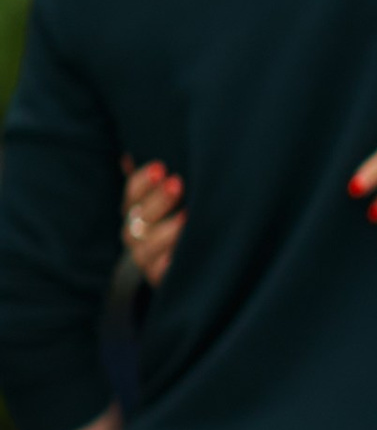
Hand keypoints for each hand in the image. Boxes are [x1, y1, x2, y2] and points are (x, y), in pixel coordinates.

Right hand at [119, 157, 183, 290]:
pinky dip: (170, 262)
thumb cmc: (184, 217)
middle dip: (158, 199)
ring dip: (166, 231)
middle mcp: (135, 232)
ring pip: (146, 245)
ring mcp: (144, 257)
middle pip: (139, 215)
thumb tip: (140, 152)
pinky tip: (184, 250)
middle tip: (177, 183)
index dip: (144, 180)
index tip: (161, 167)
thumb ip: (162, 177)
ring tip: (187, 217)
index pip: (133, 191)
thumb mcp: (176, 196)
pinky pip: (160, 272)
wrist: (191, 264)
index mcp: (137, 208)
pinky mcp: (158, 277)